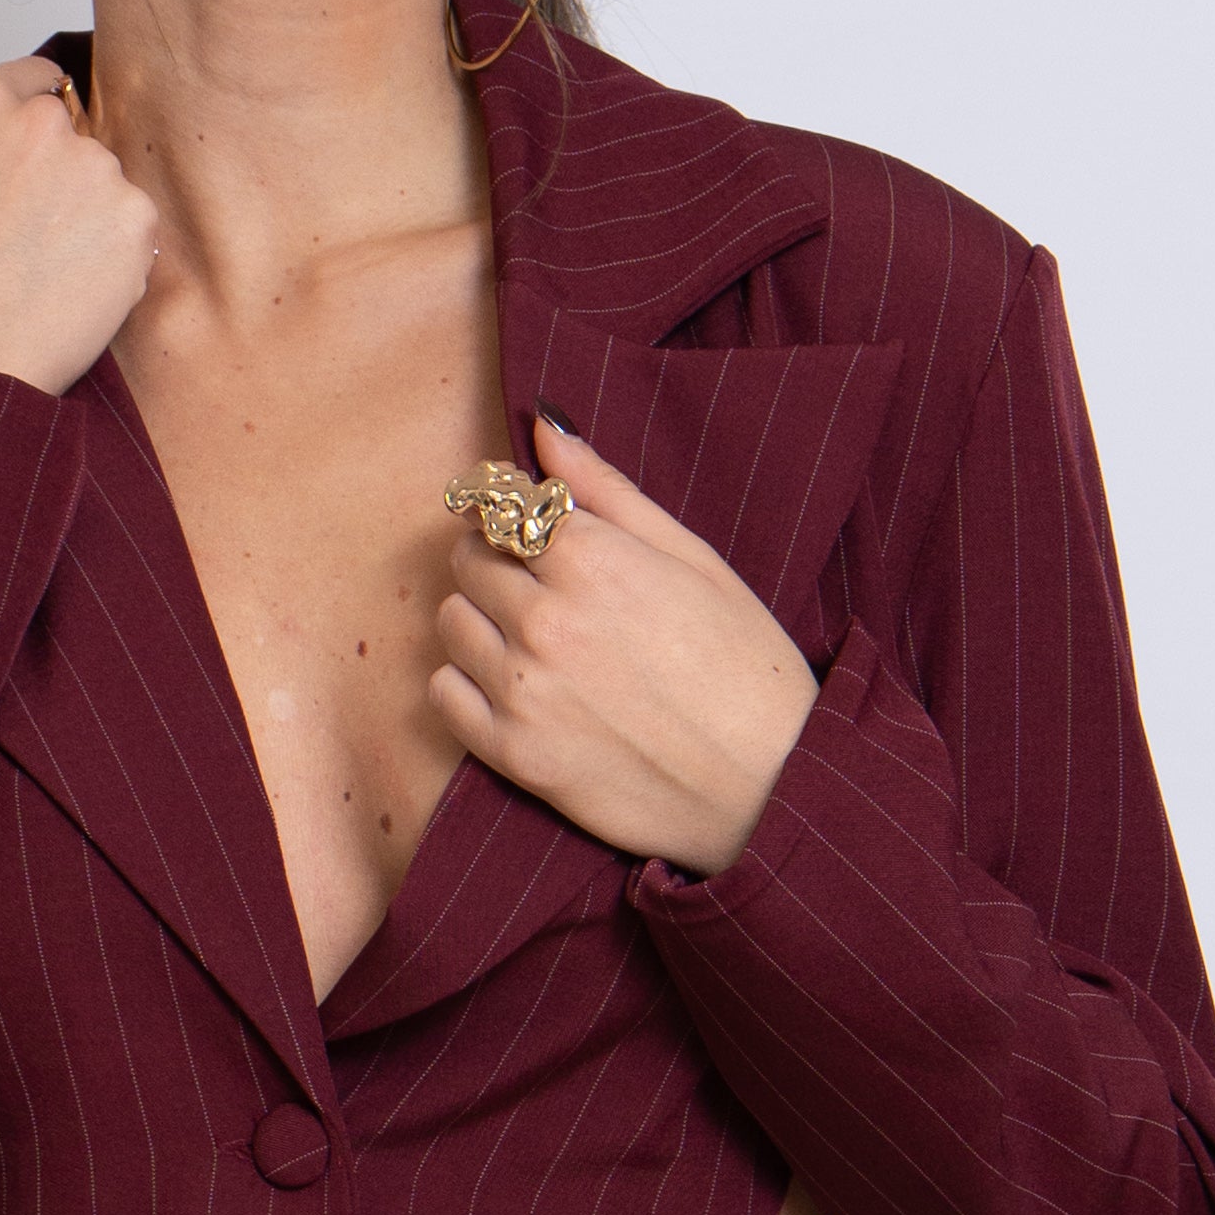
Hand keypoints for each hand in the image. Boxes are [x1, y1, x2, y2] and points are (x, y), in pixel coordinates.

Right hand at [0, 59, 157, 393]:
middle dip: (61, 180)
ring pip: (107, 187)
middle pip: (74, 137)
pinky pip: (135, 233)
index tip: (41, 146)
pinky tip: (75, 296)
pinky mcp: (133, 219)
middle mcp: (38, 124)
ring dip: (91, 223)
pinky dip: (117, 262)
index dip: (38, 119)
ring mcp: (92, 168)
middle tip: (33, 241)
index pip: (34, 81)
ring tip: (48, 280)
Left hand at [427, 415, 818, 873]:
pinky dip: (465, 683)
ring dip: (479, 619)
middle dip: (498, 562)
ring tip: (533, 640)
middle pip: (470, 559)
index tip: (538, 531)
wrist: (770, 788)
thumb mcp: (693, 558)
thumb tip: (543, 426)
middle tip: (543, 588)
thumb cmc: (745, 667)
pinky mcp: (514, 755)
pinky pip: (444, 695)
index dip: (519, 516)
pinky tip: (516, 686)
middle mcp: (545, 619)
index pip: (505, 507)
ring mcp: (524, 689)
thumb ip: (608, 491)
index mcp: (592, 559)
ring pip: (451, 621)